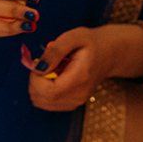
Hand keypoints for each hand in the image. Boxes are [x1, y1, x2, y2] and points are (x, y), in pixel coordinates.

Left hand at [27, 24, 142, 111]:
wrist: (108, 55)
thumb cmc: (90, 43)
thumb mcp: (72, 37)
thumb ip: (54, 52)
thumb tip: (38, 69)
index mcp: (79, 78)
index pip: (48, 92)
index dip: (35, 80)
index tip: (38, 64)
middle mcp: (78, 95)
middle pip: (43, 99)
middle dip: (34, 82)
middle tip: (44, 65)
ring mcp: (76, 102)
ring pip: (43, 103)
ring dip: (38, 87)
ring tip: (50, 71)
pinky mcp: (72, 104)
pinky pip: (47, 104)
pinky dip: (43, 92)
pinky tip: (53, 79)